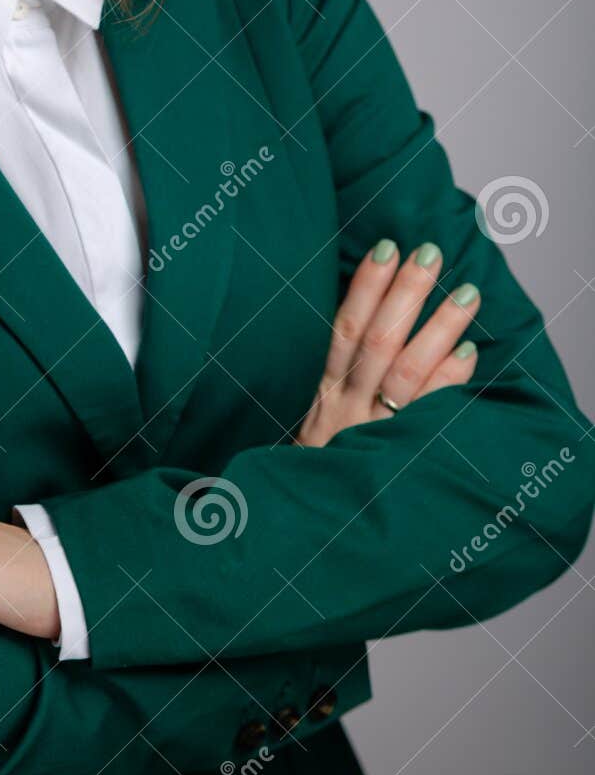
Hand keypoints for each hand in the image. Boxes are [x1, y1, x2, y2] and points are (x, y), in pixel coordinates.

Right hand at [295, 239, 480, 447]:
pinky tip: (469, 352)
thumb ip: (341, 374)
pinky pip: (428, 415)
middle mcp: (348, 408)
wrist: (306, 526)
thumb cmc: (322, 465)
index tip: (387, 248)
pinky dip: (448, 382)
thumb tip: (369, 316)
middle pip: (377, 340)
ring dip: (438, 327)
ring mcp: (373, 434)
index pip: (345, 328)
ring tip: (466, 293)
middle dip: (405, 293)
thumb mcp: (319, 417)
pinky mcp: (397, 457)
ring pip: (406, 372)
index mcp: (327, 392)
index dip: (365, 286)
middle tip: (430, 253)